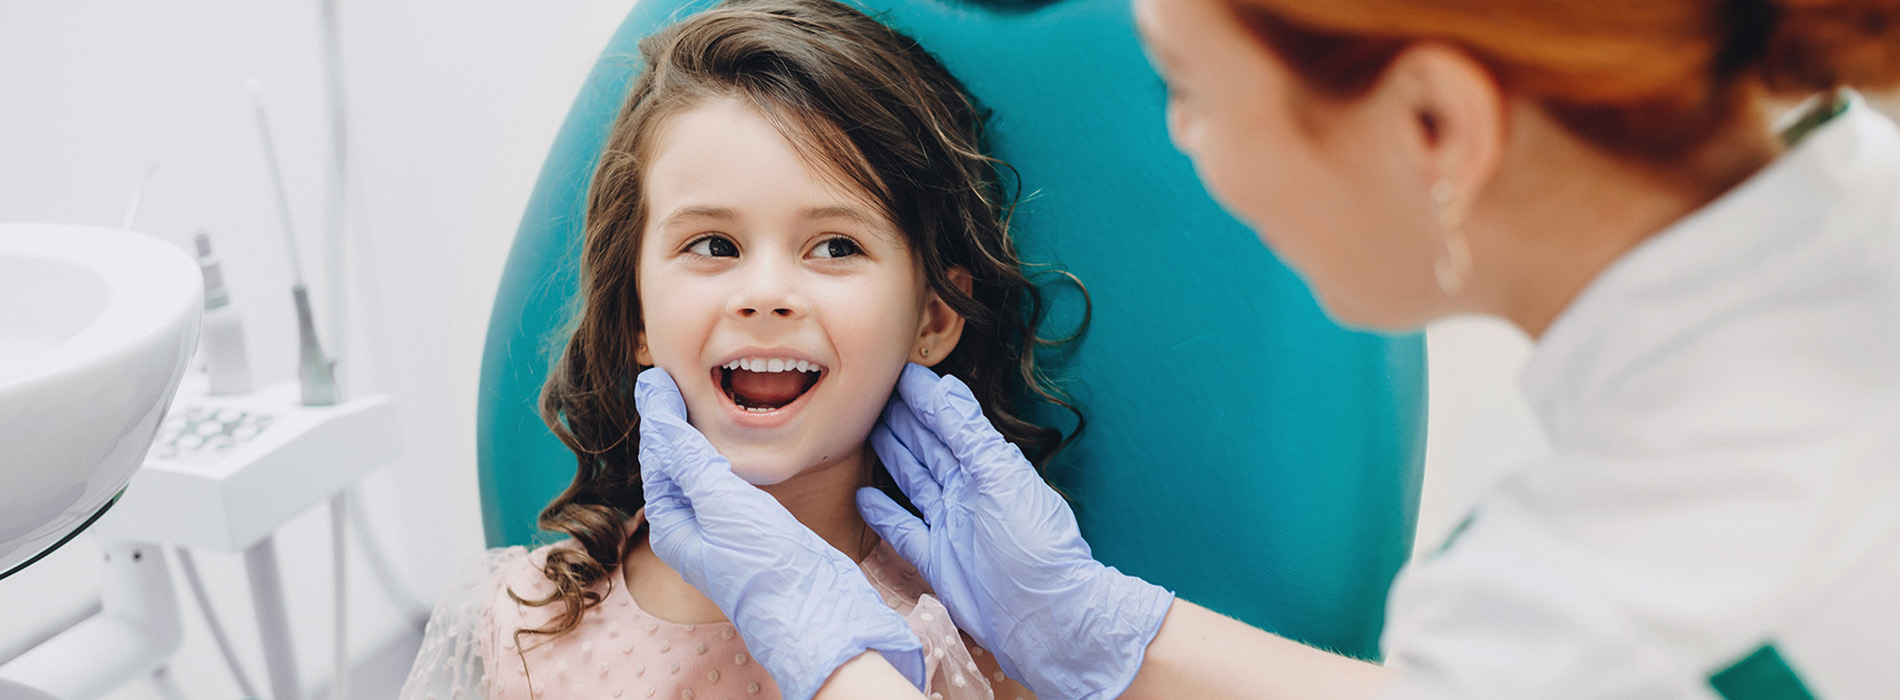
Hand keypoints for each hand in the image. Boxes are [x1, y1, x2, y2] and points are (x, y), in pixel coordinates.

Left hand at [635, 368, 924, 699]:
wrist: (817, 611)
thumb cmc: (765, 563)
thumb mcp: (721, 500)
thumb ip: (688, 455)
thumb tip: (654, 408)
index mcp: (674, 525)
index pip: (658, 458)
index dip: (656, 415)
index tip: (657, 376)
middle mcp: (694, 530)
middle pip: (675, 466)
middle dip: (672, 424)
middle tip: (671, 379)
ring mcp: (725, 532)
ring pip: (703, 474)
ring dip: (698, 438)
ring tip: (698, 401)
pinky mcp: (756, 532)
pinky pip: (729, 486)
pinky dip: (726, 457)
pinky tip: (738, 447)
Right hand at [859, 364, 1174, 699]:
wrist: (1045, 616)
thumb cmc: (1034, 544)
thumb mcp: (1001, 476)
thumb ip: (970, 433)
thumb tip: (946, 386)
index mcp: (987, 467)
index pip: (949, 422)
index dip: (924, 398)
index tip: (896, 372)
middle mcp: (967, 492)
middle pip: (928, 448)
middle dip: (903, 420)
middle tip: (872, 394)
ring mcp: (950, 526)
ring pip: (913, 482)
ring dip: (892, 456)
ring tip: (866, 432)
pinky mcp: (937, 559)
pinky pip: (903, 529)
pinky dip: (884, 513)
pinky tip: (863, 496)